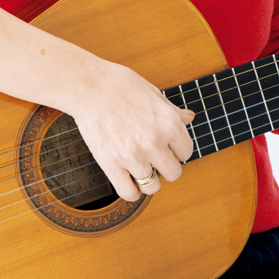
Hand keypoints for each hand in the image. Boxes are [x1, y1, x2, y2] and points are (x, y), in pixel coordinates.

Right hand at [70, 59, 194, 201]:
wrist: (88, 86)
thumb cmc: (120, 85)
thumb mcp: (154, 93)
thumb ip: (173, 111)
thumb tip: (190, 118)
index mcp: (169, 123)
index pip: (186, 152)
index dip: (177, 150)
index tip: (168, 147)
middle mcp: (154, 142)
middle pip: (173, 173)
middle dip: (166, 167)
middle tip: (154, 158)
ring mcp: (132, 155)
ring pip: (152, 186)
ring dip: (149, 179)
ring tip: (140, 168)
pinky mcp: (111, 164)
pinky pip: (129, 193)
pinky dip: (132, 191)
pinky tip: (129, 180)